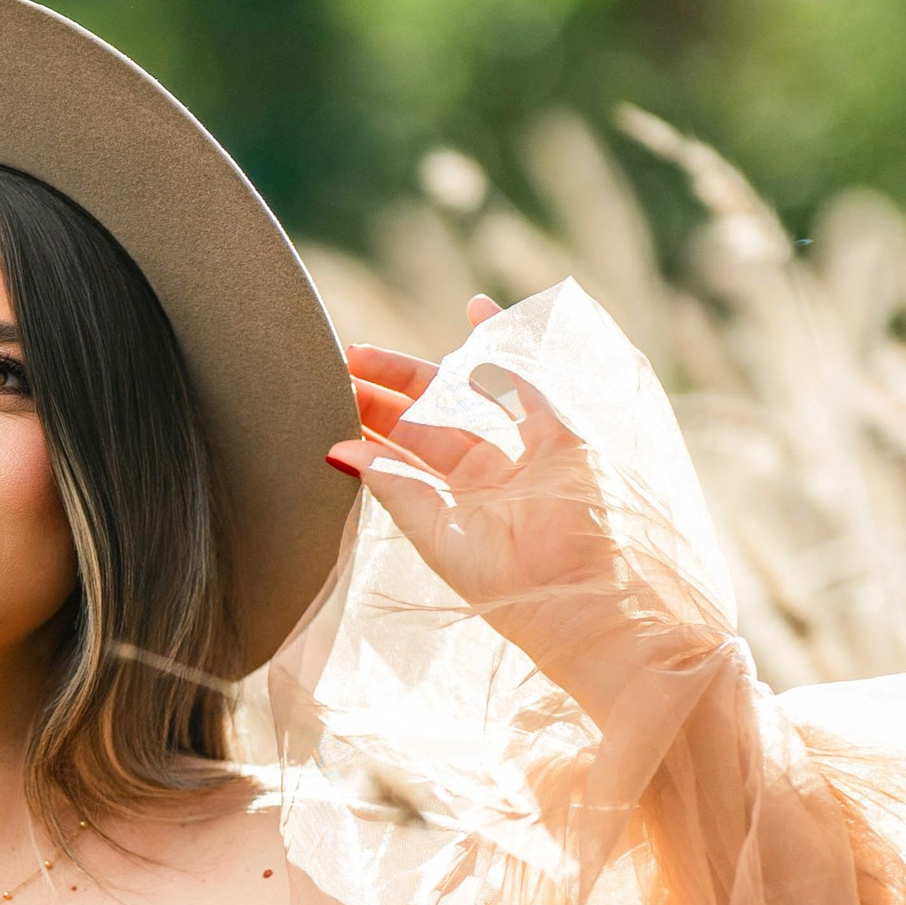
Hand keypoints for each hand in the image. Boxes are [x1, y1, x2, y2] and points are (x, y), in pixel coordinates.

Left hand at [328, 301, 618, 631]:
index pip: (405, 457)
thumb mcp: (435, 534)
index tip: (332, 401)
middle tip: (341, 364)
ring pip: (465, 397)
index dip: (370, 427)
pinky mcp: (559, 436)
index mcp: (457, 507)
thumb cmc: (504, 583)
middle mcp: (488, 479)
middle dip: (383, 394)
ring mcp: (523, 455)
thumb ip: (394, 488)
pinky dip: (505, 343)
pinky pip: (528, 379)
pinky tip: (474, 309)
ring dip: (420, 372)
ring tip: (369, 352)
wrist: (573, 595)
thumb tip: (338, 452)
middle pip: (427, 423)